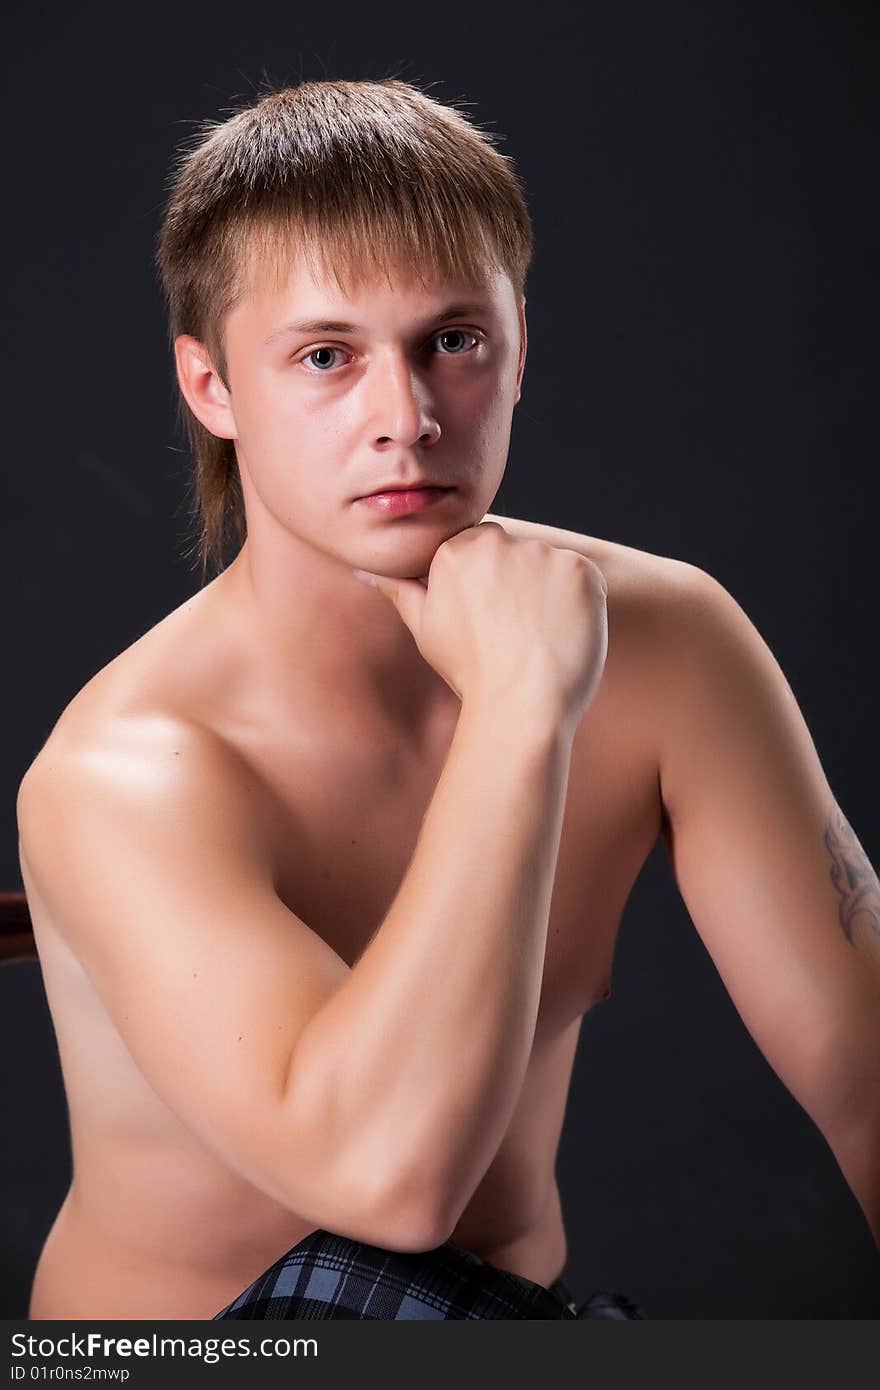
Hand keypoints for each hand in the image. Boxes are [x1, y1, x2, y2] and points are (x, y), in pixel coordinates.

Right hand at [354, 522, 607, 734]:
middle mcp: (498, 540)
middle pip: (514, 554)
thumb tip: (364, 572)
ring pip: (548, 566)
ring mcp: (542, 553)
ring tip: (538, 637)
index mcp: (455, 549)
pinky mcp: (580, 570)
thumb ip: (399, 591)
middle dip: (517, 585)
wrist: (521, 704)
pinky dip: (578, 604)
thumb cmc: (470, 671)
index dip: (488, 589)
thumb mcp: (425, 629)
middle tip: (514, 631)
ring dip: (548, 593)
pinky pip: (581, 579)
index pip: (479, 551)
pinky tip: (562, 634)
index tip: (490, 620)